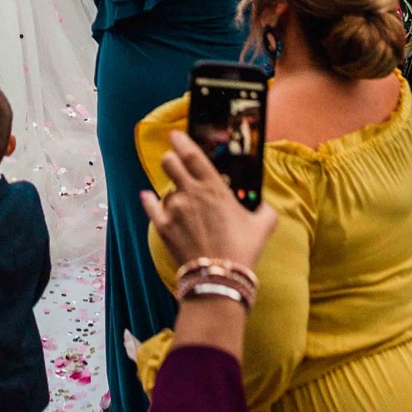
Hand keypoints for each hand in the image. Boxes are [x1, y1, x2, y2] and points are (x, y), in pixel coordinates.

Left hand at [140, 130, 278, 270]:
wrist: (219, 276)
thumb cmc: (242, 250)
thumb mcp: (263, 225)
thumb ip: (265, 210)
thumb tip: (264, 205)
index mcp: (214, 188)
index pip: (192, 155)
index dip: (182, 141)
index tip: (176, 135)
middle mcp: (190, 193)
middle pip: (170, 163)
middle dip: (170, 159)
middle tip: (174, 161)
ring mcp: (174, 209)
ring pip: (165, 188)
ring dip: (171, 190)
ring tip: (182, 203)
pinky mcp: (163, 226)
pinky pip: (150, 206)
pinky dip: (148, 200)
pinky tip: (146, 195)